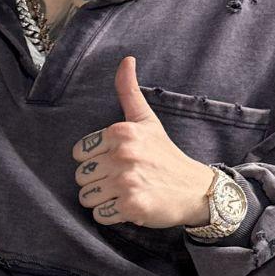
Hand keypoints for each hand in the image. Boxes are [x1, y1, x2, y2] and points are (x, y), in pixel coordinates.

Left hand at [73, 57, 215, 227]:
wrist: (196, 189)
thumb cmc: (165, 154)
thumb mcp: (146, 120)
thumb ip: (128, 90)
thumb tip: (126, 59)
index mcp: (121, 132)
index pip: (78, 153)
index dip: (94, 159)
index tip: (114, 161)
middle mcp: (123, 154)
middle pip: (81, 176)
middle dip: (97, 181)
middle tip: (121, 179)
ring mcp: (127, 181)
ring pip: (87, 197)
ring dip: (101, 199)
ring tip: (123, 192)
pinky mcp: (132, 206)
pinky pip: (100, 215)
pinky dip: (111, 215)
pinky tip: (129, 205)